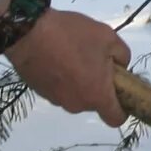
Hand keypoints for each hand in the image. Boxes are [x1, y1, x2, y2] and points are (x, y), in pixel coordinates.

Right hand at [3, 9, 131, 127]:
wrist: (27, 32)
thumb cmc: (72, 35)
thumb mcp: (108, 37)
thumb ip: (122, 56)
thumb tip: (120, 66)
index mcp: (97, 95)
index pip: (116, 119)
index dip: (122, 109)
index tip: (121, 90)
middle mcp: (77, 104)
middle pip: (94, 102)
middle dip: (98, 85)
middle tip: (94, 59)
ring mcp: (56, 100)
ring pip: (76, 95)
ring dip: (78, 80)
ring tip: (72, 54)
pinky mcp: (40, 92)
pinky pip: (59, 88)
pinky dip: (61, 78)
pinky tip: (56, 56)